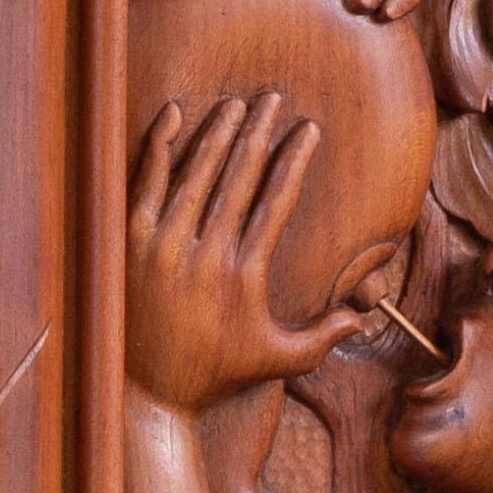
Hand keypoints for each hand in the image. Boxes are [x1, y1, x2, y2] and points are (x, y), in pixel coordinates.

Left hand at [121, 93, 397, 410]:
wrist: (146, 395)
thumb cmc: (216, 375)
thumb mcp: (278, 361)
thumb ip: (324, 337)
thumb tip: (363, 316)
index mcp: (243, 275)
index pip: (274, 202)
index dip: (293, 161)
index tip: (308, 129)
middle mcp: (204, 255)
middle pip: (237, 177)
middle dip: (258, 132)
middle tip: (273, 97)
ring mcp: (162, 247)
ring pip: (194, 175)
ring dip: (216, 133)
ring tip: (236, 104)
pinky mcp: (129, 245)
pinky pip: (145, 184)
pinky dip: (159, 147)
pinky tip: (173, 115)